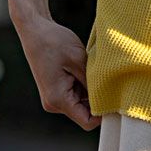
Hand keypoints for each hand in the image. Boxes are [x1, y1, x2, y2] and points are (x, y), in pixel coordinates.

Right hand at [15, 15, 101, 131]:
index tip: (116, 99)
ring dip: (90, 89)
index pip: (87, 121)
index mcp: (58, 99)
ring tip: (92, 68)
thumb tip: (107, 96)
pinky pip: (75, 94)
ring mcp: (53, 98)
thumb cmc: (54, 41)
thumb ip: (92, 81)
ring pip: (81, 102)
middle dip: (97, 98)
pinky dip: (83, 84)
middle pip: (85, 112)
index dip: (103, 114)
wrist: (34, 29)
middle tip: (107, 78)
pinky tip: (85, 68)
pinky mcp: (55, 90)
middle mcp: (54, 104)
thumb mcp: (78, 59)